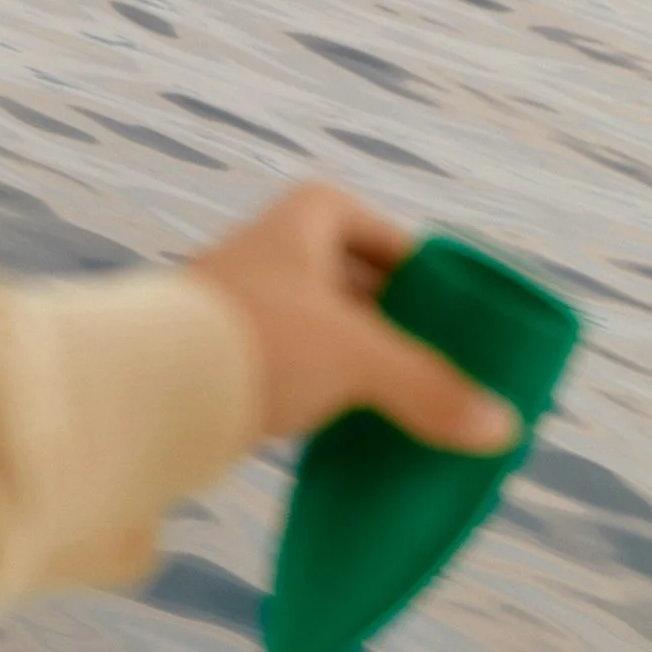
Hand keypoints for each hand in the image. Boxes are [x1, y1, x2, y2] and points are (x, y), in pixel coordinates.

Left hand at [188, 183, 519, 452]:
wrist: (148, 389)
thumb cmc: (259, 343)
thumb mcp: (361, 361)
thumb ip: (431, 391)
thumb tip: (503, 429)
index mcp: (306, 219)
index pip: (377, 233)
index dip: (414, 270)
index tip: (446, 310)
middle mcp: (269, 252)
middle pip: (350, 286)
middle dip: (388, 324)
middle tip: (431, 366)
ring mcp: (238, 308)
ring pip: (316, 335)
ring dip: (351, 367)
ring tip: (395, 406)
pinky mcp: (217, 363)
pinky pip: (285, 375)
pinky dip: (316, 398)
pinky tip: (339, 432)